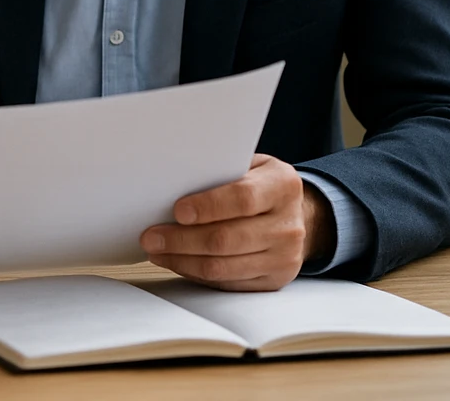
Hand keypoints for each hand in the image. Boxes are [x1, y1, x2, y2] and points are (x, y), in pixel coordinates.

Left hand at [139, 154, 334, 290]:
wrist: (297, 215)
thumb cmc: (261, 185)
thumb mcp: (251, 165)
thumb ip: (221, 170)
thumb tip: (172, 182)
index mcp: (283, 186)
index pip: (243, 198)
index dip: (207, 206)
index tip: (177, 211)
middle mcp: (288, 225)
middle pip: (227, 238)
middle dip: (182, 239)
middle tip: (152, 236)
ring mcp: (284, 257)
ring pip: (223, 266)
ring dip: (182, 260)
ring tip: (157, 251)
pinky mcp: (274, 280)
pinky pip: (227, 282)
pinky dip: (196, 273)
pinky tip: (177, 261)